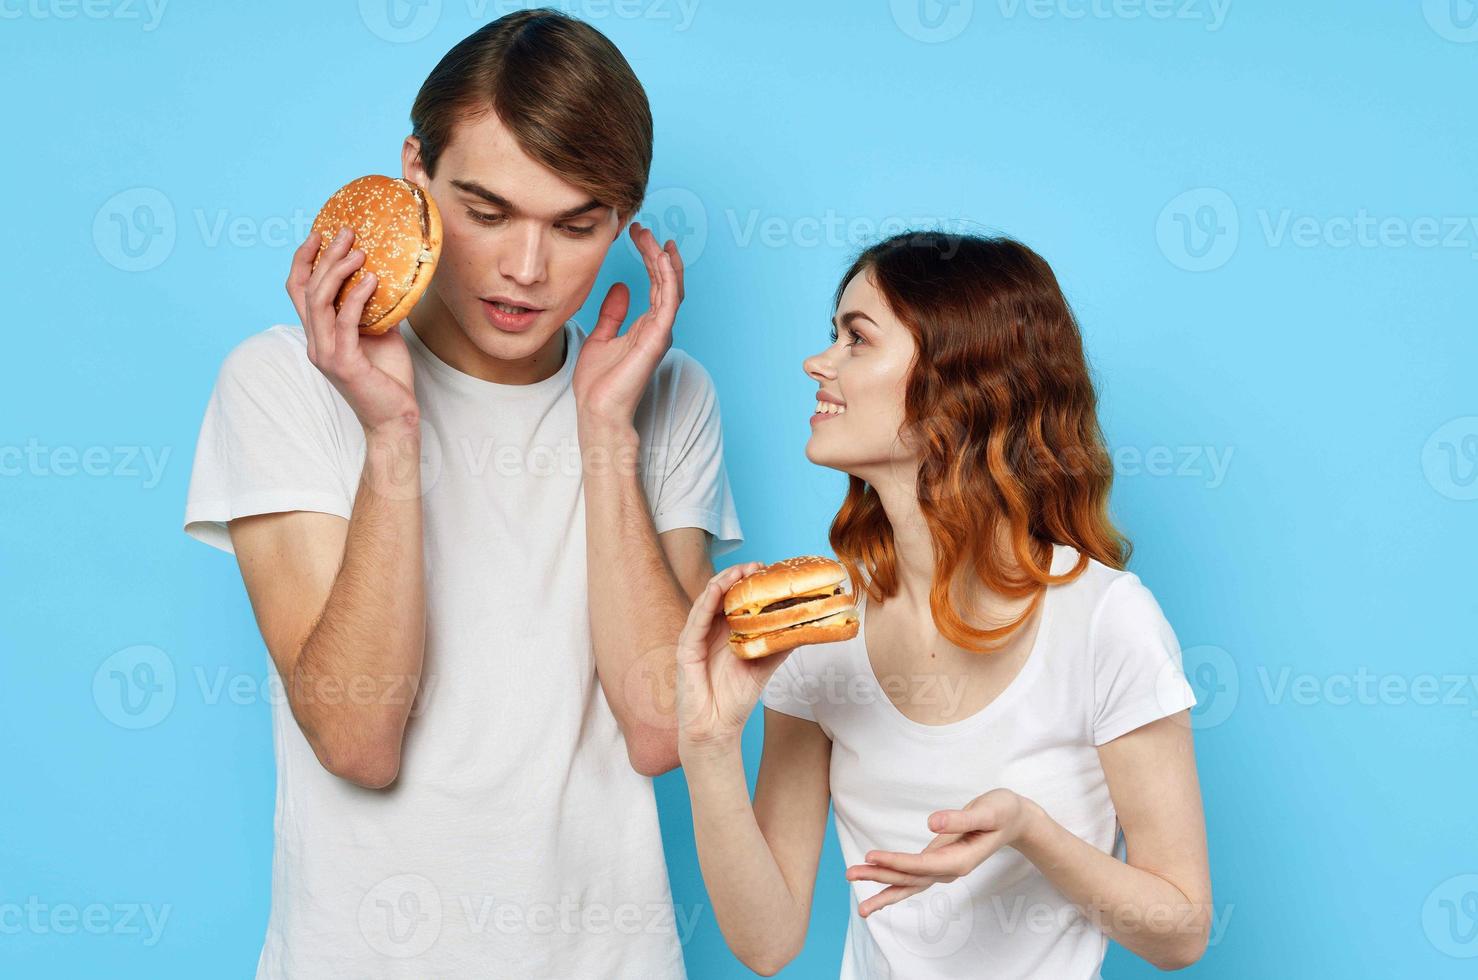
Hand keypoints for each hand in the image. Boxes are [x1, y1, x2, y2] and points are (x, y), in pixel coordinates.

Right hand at [287, 228, 418, 433]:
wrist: (395, 418)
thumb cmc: (389, 378)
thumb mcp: (381, 334)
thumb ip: (374, 309)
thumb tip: (385, 277)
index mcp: (319, 334)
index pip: (298, 291)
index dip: (303, 260)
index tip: (319, 233)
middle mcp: (315, 342)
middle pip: (308, 289)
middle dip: (325, 256)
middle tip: (346, 233)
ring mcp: (326, 353)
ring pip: (319, 302)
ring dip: (338, 272)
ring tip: (360, 252)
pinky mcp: (343, 363)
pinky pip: (345, 322)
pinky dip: (357, 298)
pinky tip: (372, 281)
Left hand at [572, 222, 684, 425]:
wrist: (597, 411)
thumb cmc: (599, 384)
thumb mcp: (600, 337)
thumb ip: (613, 313)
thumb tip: (621, 287)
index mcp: (645, 326)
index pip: (654, 284)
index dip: (649, 257)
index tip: (638, 234)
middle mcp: (657, 327)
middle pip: (665, 281)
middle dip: (656, 252)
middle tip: (643, 228)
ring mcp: (660, 333)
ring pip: (671, 288)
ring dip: (664, 260)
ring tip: (653, 237)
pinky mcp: (658, 339)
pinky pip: (669, 302)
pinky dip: (669, 278)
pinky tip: (662, 258)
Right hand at [675, 561, 791, 754]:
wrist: (717, 729)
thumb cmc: (736, 699)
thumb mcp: (764, 665)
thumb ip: (779, 644)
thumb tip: (805, 625)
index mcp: (726, 632)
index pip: (735, 599)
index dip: (749, 582)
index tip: (768, 569)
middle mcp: (710, 630)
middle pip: (720, 594)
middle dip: (738, 576)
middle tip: (757, 566)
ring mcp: (696, 638)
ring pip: (706, 602)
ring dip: (721, 583)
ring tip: (739, 571)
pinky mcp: (685, 649)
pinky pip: (694, 622)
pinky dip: (704, 604)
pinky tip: (715, 591)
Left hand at [845, 789, 1037, 916]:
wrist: (1014, 820)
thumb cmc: (1002, 811)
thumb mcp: (987, 811)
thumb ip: (960, 819)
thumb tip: (931, 823)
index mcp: (960, 860)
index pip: (921, 866)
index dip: (895, 863)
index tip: (871, 857)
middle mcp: (950, 870)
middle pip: (909, 878)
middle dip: (879, 876)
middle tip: (850, 873)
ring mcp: (943, 868)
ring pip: (908, 881)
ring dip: (880, 883)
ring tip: (852, 880)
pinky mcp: (938, 862)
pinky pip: (912, 877)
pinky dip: (892, 883)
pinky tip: (875, 888)